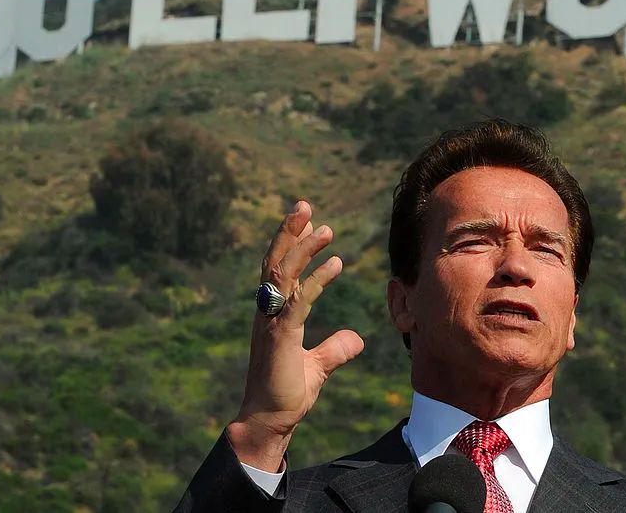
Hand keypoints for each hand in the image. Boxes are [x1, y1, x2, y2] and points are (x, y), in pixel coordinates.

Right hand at [227, 200, 364, 470]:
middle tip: (304, 205)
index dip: (292, 243)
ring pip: (282, 274)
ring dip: (302, 247)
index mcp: (273, 314)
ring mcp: (272, 322)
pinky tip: (335, 264)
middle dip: (289, 232)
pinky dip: (316, 280)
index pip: (279, 270)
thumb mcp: (318, 366)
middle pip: (275, 262)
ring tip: (324, 227)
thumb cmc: (286, 393)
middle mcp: (268, 312)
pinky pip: (299, 300)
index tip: (309, 221)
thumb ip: (335, 349)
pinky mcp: (281, 336)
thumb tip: (356, 338)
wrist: (269, 421)